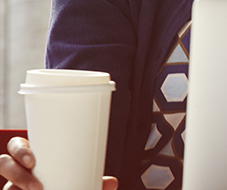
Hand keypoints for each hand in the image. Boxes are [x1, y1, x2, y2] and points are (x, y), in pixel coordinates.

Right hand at [0, 137, 118, 189]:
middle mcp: (18, 171)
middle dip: (16, 172)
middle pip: (4, 163)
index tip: (33, 160)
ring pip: (5, 184)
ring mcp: (12, 186)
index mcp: (33, 157)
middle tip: (36, 185)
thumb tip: (112, 182)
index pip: (18, 145)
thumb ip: (94, 182)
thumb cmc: (63, 185)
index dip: (20, 149)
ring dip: (17, 184)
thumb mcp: (77, 180)